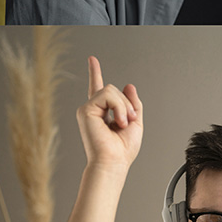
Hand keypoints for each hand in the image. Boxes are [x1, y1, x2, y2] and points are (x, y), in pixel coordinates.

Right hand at [76, 56, 142, 173]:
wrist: (114, 161)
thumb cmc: (123, 149)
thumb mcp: (135, 122)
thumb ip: (133, 103)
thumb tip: (129, 85)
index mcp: (103, 112)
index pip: (98, 88)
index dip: (95, 72)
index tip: (92, 59)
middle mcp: (93, 109)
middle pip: (114, 89)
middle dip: (128, 104)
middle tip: (129, 122)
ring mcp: (88, 109)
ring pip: (111, 89)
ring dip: (124, 106)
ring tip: (123, 124)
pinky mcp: (85, 110)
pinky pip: (107, 94)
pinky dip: (118, 107)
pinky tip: (117, 122)